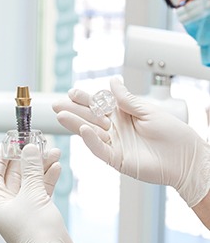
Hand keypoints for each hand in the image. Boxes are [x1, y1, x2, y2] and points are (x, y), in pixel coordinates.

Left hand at [0, 143, 81, 242]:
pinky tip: (56, 167)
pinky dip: (47, 179)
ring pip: (30, 182)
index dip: (1, 157)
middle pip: (14, 176)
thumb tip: (29, 149)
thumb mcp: (32, 194)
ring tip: (52, 151)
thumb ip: (31, 169)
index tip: (9, 142)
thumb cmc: (37, 232)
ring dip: (40, 167)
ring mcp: (24, 211)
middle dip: (26, 159)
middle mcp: (8, 207)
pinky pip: (41, 192)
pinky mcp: (39, 215)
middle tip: (36, 143)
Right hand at [53, 76, 209, 206]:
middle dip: (72, 110)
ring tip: (61, 115)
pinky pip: (100, 149)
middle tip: (56, 104)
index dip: (85, 99)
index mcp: (122, 115)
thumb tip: (112, 82)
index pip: (98, 105)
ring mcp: (115, 144)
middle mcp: (115, 129)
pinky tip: (84, 130)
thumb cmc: (173, 134)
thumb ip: (127, 100)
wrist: (186, 158)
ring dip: (76, 124)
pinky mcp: (117, 159)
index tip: (72, 92)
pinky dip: (91, 140)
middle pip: (89, 118)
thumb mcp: (148, 111)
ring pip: (90, 132)